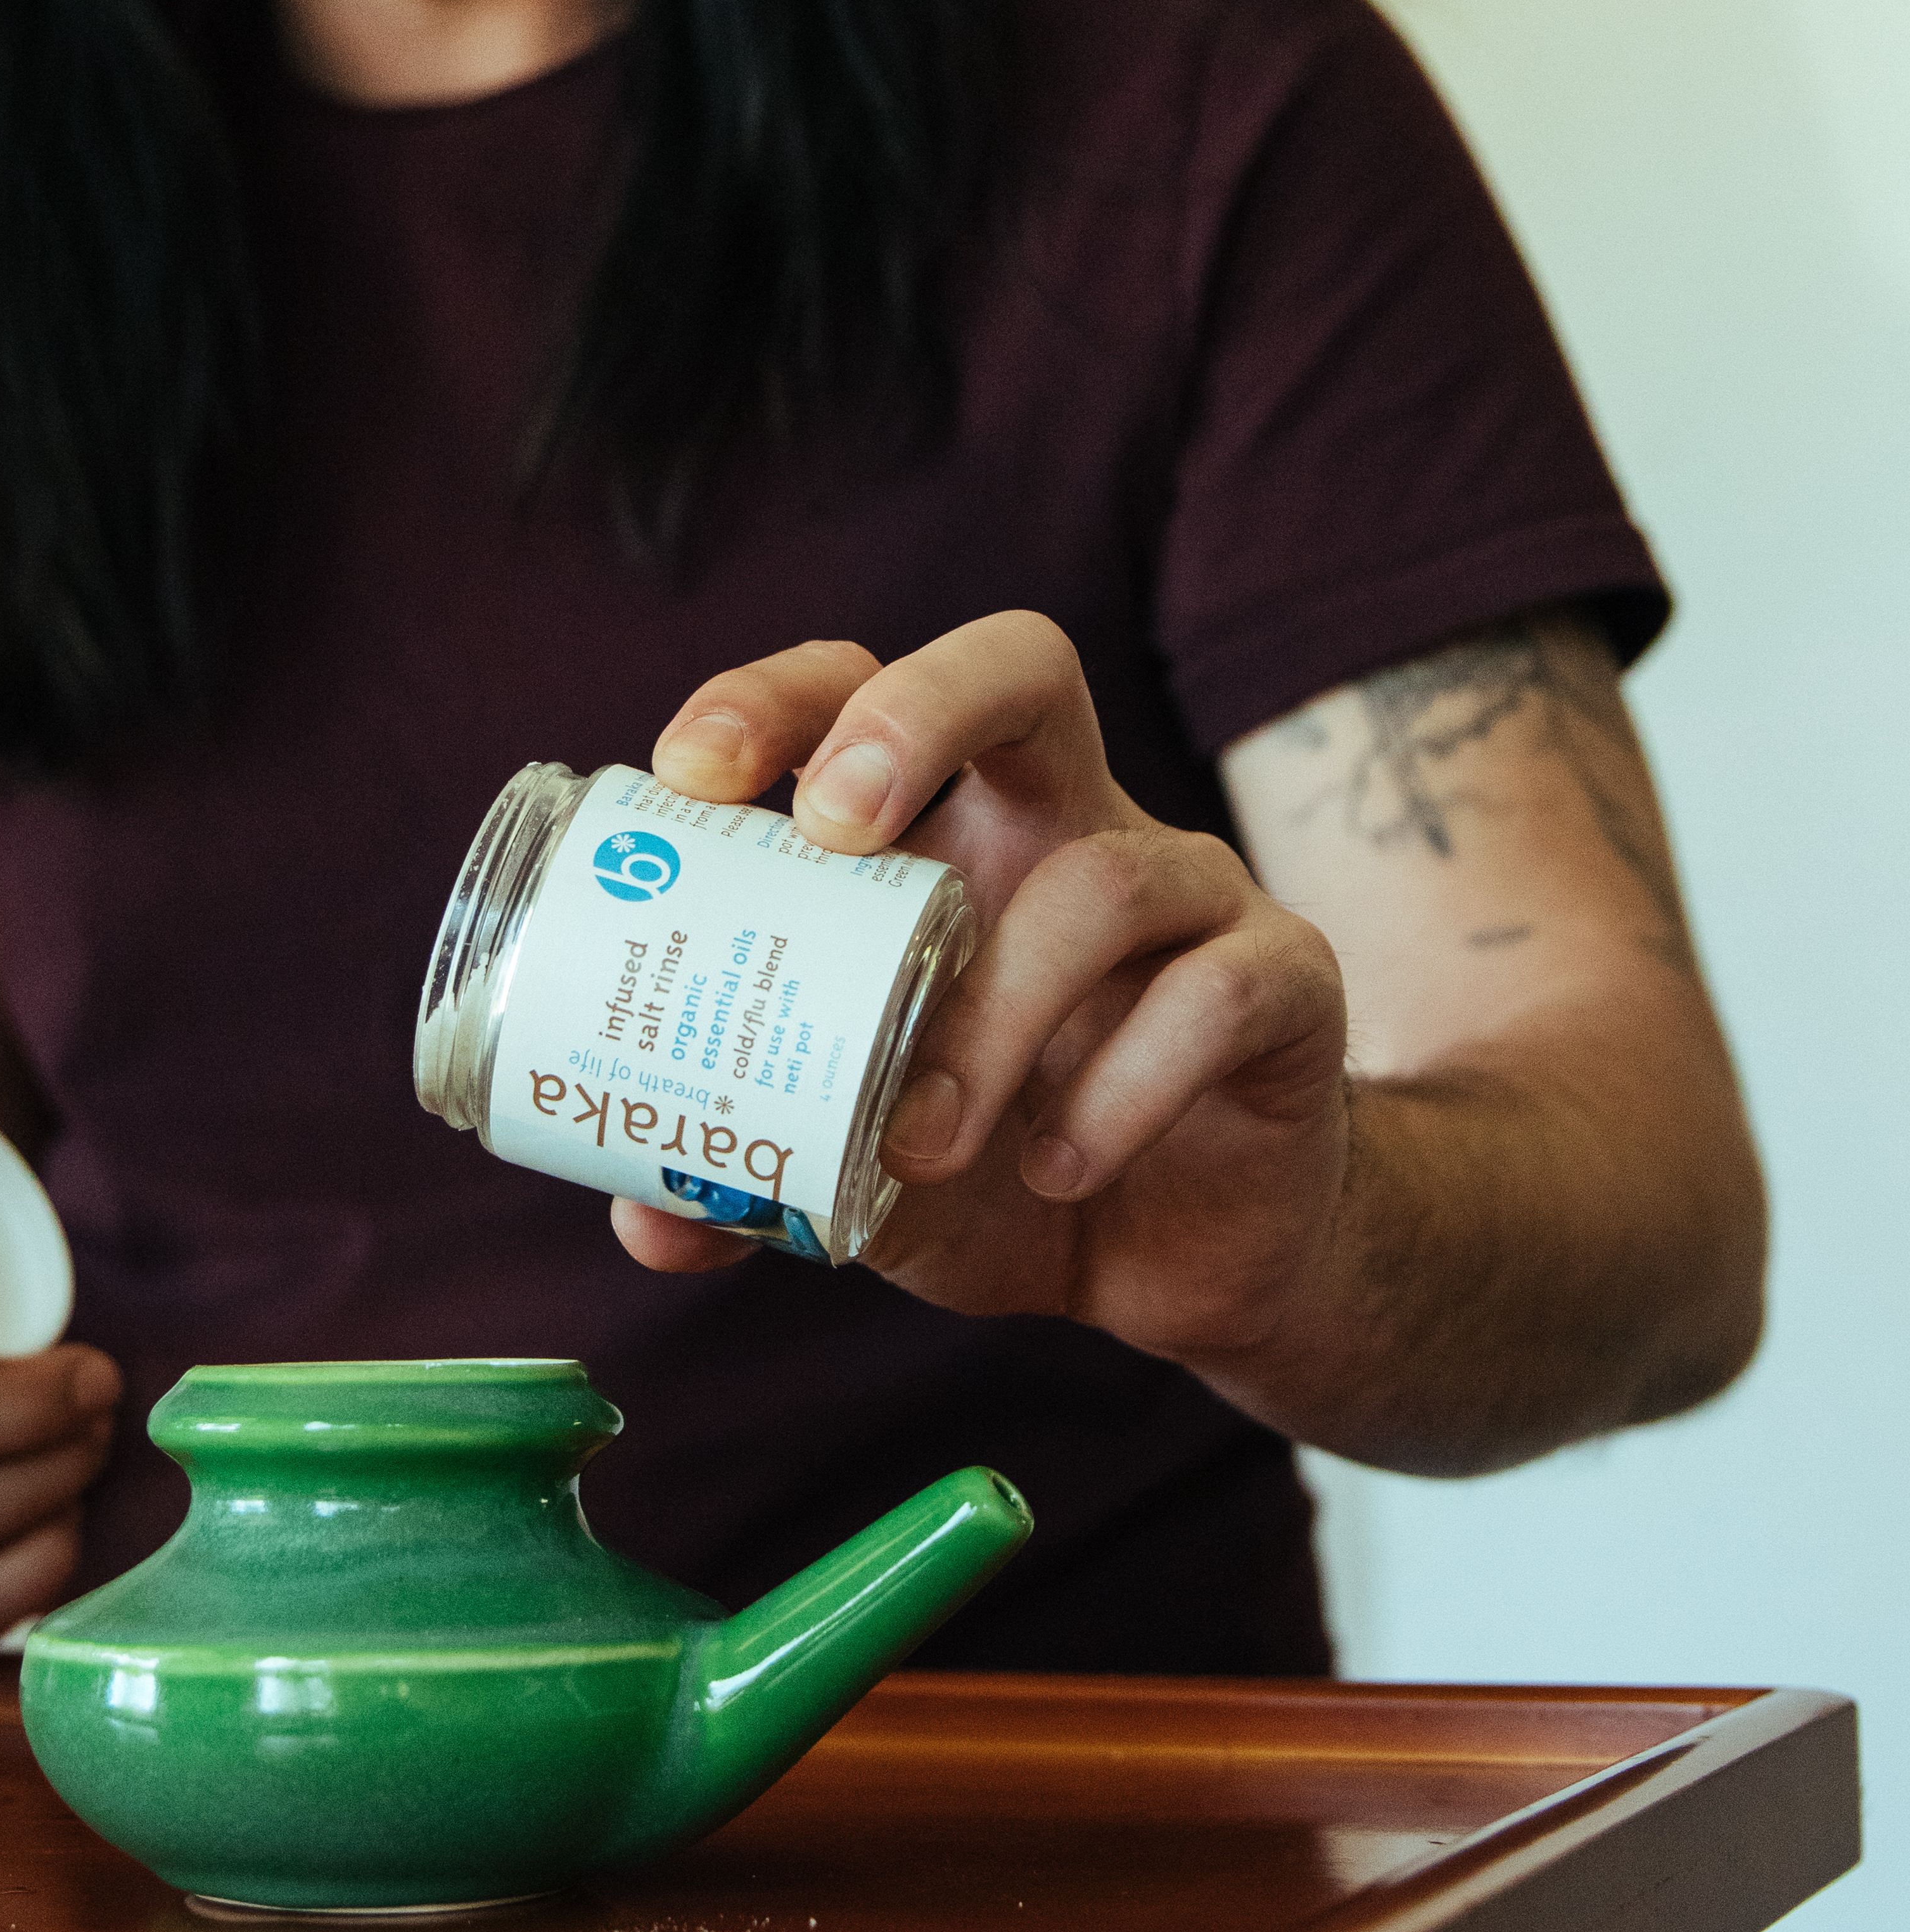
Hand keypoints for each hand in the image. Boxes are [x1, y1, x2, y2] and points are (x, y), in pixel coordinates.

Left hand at [610, 617, 1347, 1379]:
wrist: (1187, 1263)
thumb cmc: (1007, 1172)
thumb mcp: (864, 1178)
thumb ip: (764, 1175)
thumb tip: (645, 1212)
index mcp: (955, 836)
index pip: (865, 692)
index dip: (777, 700)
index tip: (690, 774)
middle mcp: (1071, 828)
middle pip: (1021, 668)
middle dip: (919, 709)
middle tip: (836, 828)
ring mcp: (1191, 895)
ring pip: (1105, 879)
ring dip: (998, 1013)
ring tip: (924, 1138)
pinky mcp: (1285, 983)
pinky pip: (1216, 995)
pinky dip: (1123, 1088)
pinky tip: (1058, 1168)